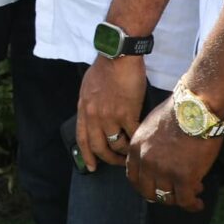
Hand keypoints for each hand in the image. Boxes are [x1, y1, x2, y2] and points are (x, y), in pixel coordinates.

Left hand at [73, 55, 146, 171]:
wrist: (119, 56)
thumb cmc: (105, 67)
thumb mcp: (88, 87)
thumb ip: (90, 105)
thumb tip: (94, 118)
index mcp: (83, 109)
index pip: (82, 138)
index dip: (86, 155)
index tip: (91, 167)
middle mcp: (93, 116)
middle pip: (98, 146)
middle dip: (107, 159)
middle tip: (116, 163)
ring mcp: (109, 116)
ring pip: (115, 144)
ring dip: (123, 152)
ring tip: (130, 153)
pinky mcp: (126, 113)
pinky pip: (131, 135)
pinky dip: (136, 140)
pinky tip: (141, 141)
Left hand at [125, 97, 223, 210]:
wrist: (197, 108)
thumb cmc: (179, 111)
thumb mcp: (151, 125)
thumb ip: (147, 145)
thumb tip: (154, 158)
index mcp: (136, 149)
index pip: (133, 177)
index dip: (144, 186)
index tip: (154, 189)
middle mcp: (146, 162)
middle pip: (148, 191)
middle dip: (161, 196)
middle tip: (173, 195)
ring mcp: (164, 171)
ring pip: (168, 197)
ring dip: (180, 199)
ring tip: (193, 194)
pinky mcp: (184, 177)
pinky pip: (185, 200)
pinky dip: (192, 205)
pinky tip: (198, 204)